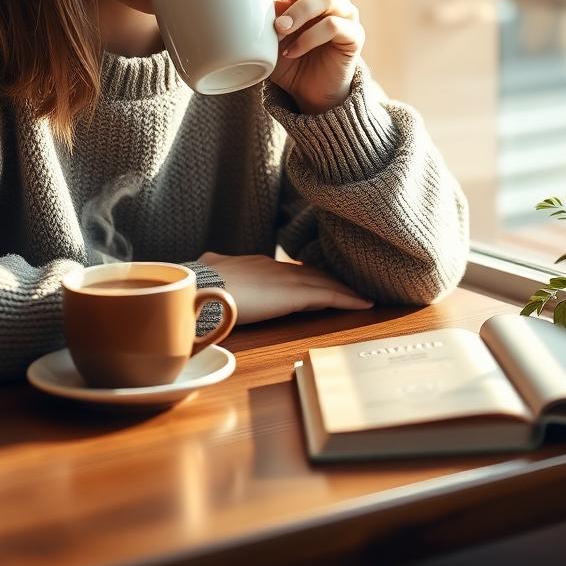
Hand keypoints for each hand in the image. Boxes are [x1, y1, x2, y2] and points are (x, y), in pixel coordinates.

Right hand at [198, 252, 372, 323]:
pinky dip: (348, 299)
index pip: (290, 271)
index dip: (309, 276)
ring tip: (364, 296)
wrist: (202, 288)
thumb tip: (208, 262)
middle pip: (312, 274)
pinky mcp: (295, 294)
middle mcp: (277, 267)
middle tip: (354, 287)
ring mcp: (287, 279)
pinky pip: (329, 296)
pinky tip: (365, 304)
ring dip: (345, 290)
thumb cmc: (201, 284)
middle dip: (332, 280)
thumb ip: (215, 265)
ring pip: (325, 283)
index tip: (321, 280)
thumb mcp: (210, 269)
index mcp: (257, 263)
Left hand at [267, 0, 364, 115]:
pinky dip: (310, 38)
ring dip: (298, 14)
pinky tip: (293, 52)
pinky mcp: (354, 35)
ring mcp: (344, 14)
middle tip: (274, 4)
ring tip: (279, 33)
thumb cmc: (286, 59)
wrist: (308, 91)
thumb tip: (234, 1)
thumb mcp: (266, 37)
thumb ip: (257, 18)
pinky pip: (335, 26)